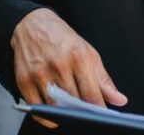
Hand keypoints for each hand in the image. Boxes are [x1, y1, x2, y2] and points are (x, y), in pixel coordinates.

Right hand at [11, 8, 126, 127]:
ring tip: (72, 113)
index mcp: (79, 57)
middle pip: (73, 101)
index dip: (98, 107)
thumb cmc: (64, 40)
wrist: (34, 25)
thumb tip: (119, 100)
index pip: (91, 92)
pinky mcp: (24, 81)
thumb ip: (104, 80)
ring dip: (65, 114)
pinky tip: (55, 114)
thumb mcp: (89, 54)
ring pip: (55, 106)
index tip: (102, 115)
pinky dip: (46, 116)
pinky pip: (36, 108)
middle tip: (87, 115)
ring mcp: (39, 74)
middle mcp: (59, 65)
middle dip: (82, 111)